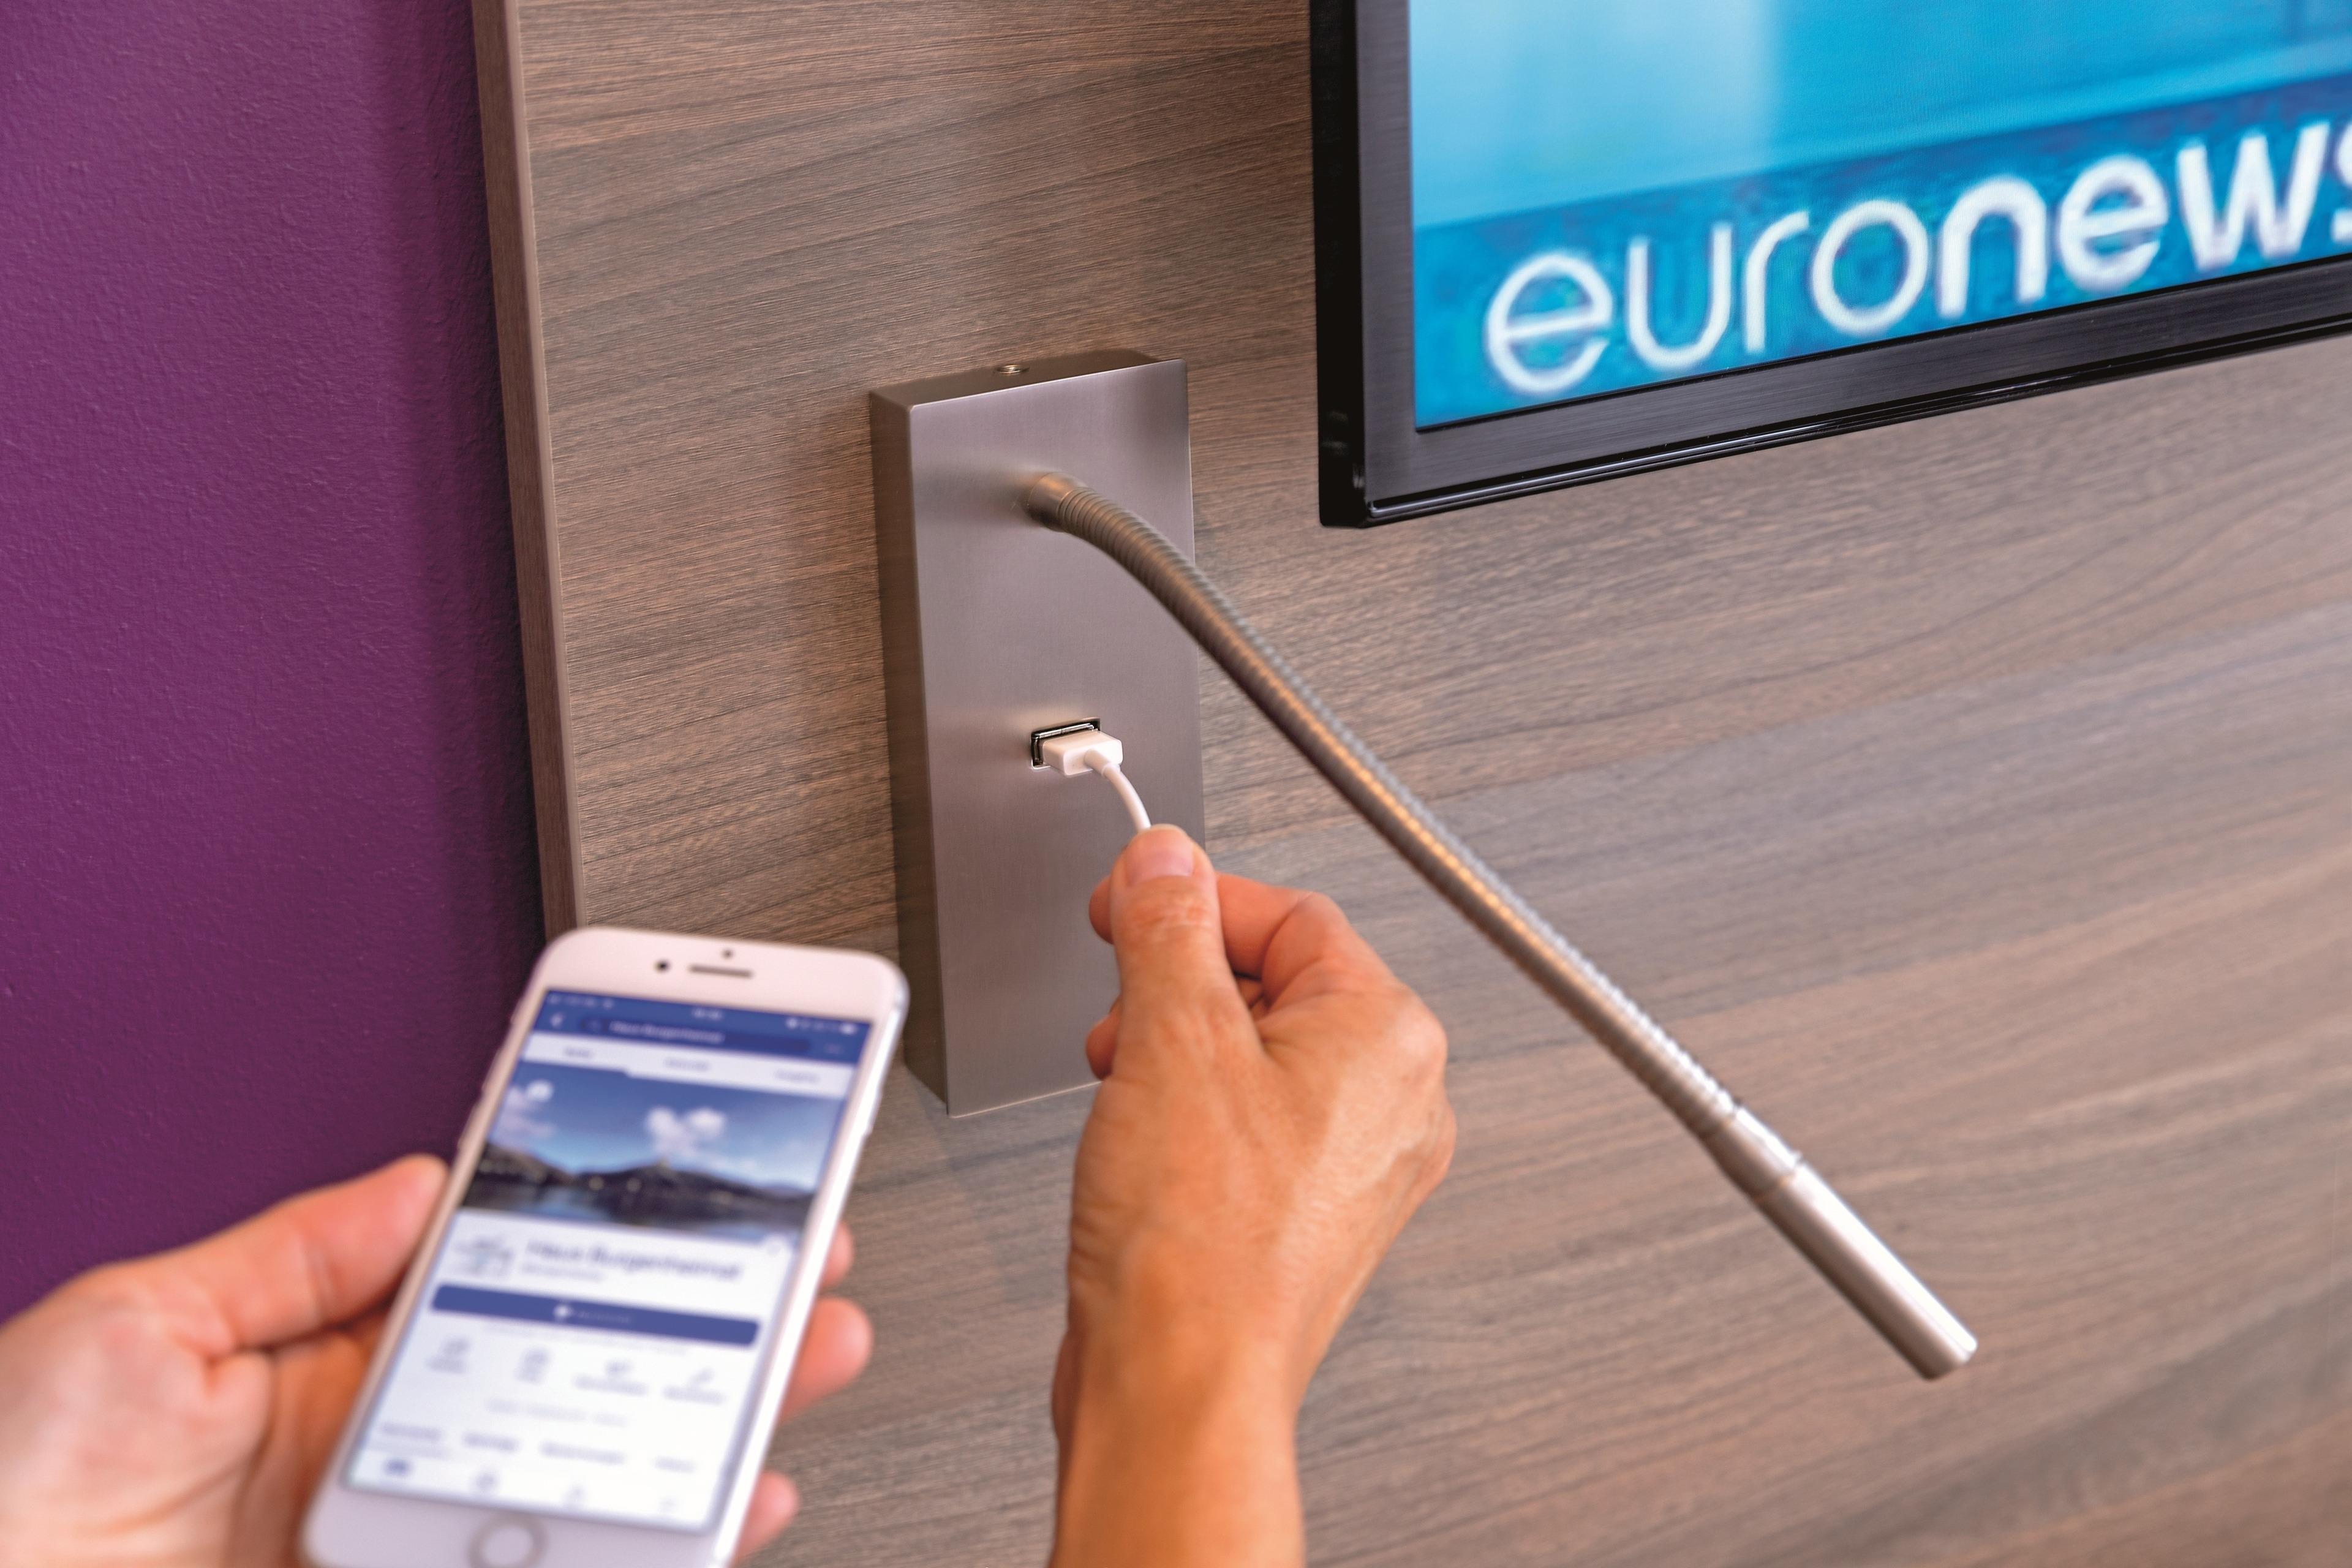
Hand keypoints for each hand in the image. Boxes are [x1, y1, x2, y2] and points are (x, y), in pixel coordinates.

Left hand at [0, 1156, 870, 1567]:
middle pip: (581, 1382)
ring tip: (793, 1376)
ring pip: (592, 1486)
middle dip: (706, 1323)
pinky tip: (710, 1517)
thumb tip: (417, 1179)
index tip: (690, 1181)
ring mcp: (407, 1542)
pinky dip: (650, 1550)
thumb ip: (291, 1256)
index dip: (603, 1232)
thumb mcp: (132, 1325)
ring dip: (709, 1433)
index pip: (498, 1283)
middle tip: (801, 1271)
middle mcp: (380, 1459)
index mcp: (321, 1367)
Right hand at [1051, 827, 1454, 1567]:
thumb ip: (1166, 926)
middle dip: (1177, 986)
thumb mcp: (1168, 1037)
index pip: (1289, 913)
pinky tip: (1141, 1146)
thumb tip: (1165, 861)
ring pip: (1254, 1054)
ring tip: (1125, 1089)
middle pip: (1273, 981)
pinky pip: (1247, 1124)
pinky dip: (1186, 1115)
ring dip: (1173, 1051)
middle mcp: (1392, 1101)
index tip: (1126, 903)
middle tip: (1121, 1013)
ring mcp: (1353, 1166)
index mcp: (1388, 1038)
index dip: (1191, 900)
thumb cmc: (1197, 1247)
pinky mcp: (1305, 1215)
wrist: (1179, 1386)